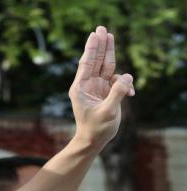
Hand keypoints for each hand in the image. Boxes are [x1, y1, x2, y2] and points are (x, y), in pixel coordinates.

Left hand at [69, 26, 134, 148]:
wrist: (93, 141)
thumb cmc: (95, 128)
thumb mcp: (107, 111)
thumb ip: (117, 93)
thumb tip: (127, 77)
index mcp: (80, 88)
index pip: (87, 64)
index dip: (92, 48)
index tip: (94, 35)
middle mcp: (87, 85)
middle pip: (96, 61)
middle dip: (100, 45)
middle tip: (102, 28)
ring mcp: (97, 88)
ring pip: (105, 67)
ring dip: (109, 53)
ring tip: (110, 36)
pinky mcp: (106, 93)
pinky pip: (117, 82)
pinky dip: (124, 84)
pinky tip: (131, 93)